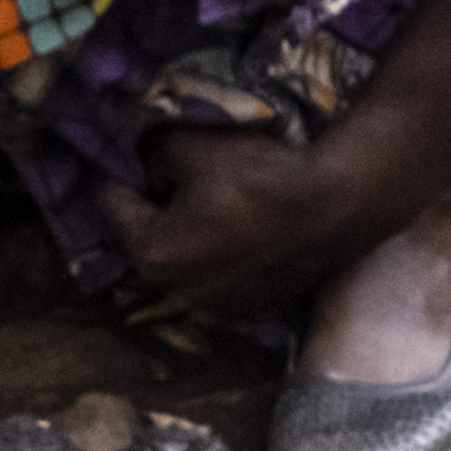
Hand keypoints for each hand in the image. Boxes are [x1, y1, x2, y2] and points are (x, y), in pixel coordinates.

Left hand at [120, 115, 420, 329]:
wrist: (338, 206)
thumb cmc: (258, 176)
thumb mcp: (188, 144)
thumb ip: (150, 150)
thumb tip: (147, 162)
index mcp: (153, 255)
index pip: (112, 203)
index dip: (120, 171)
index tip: (133, 151)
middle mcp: (177, 293)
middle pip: (150, 236)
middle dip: (157, 205)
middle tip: (177, 170)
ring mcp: (219, 306)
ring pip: (187, 257)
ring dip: (192, 229)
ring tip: (216, 194)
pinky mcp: (254, 305)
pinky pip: (221, 271)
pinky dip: (224, 248)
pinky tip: (248, 220)